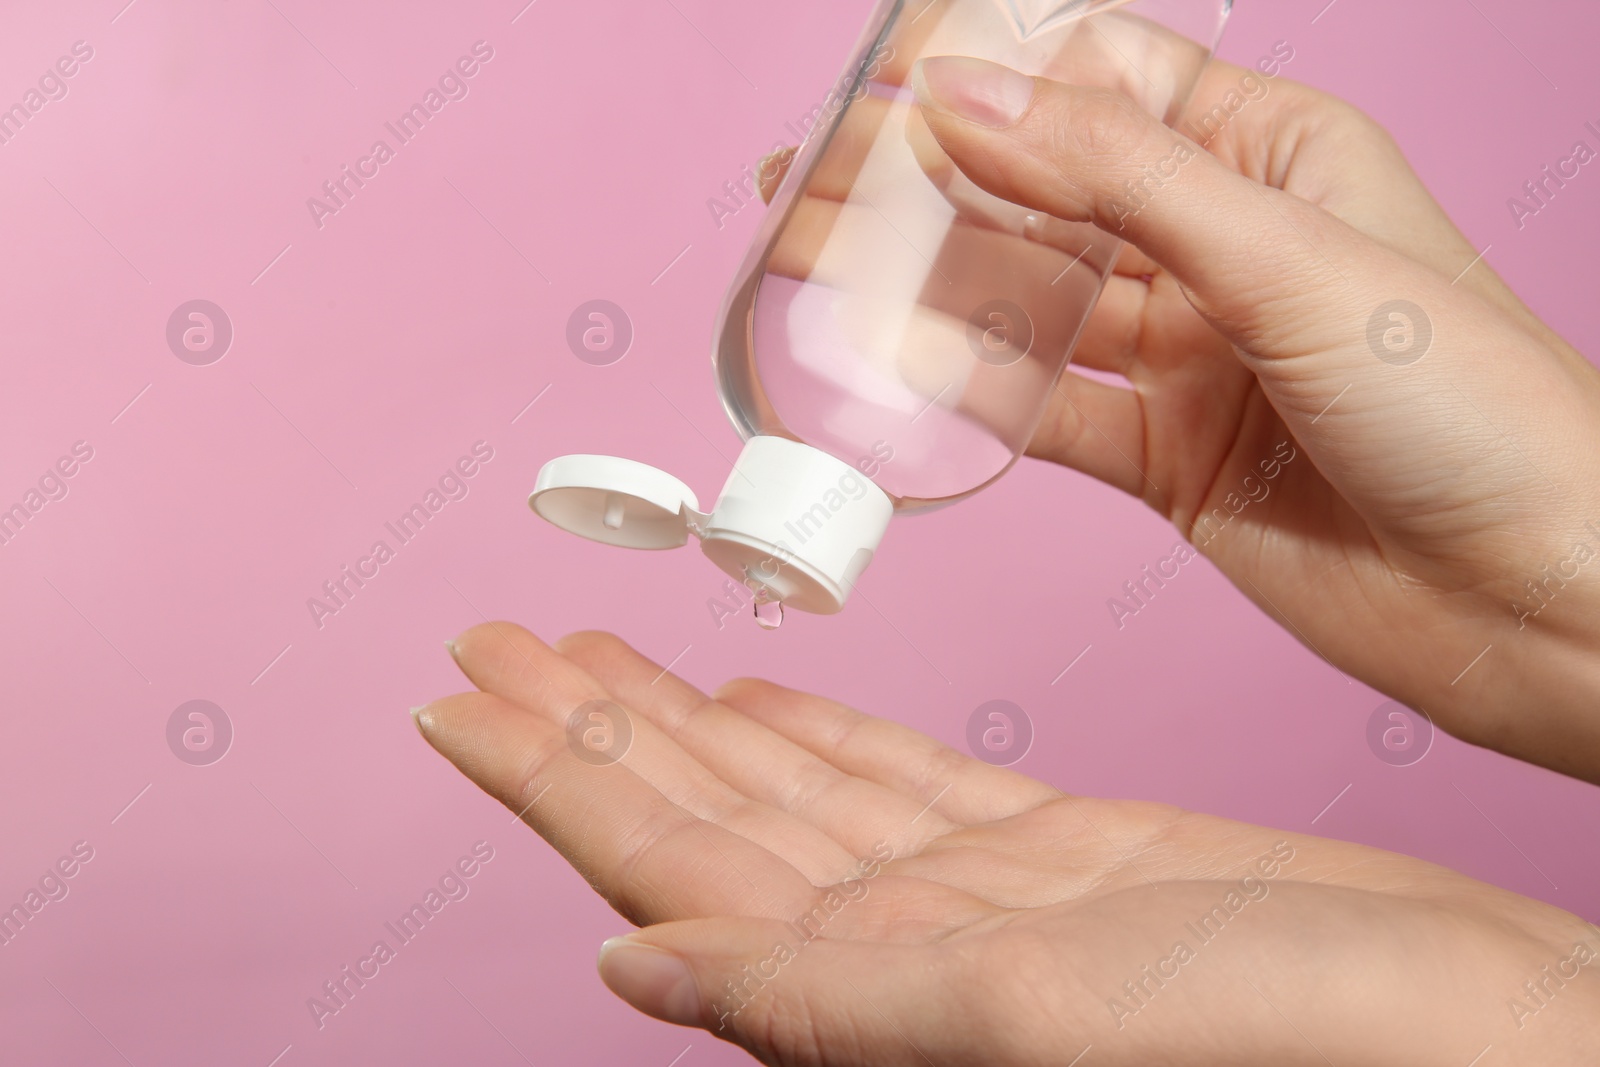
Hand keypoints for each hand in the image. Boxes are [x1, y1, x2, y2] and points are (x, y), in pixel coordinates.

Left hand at [415, 624, 1599, 1065]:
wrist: (1470, 1026)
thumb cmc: (1286, 1040)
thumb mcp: (1031, 1008)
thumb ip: (823, 995)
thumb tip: (632, 974)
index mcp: (869, 987)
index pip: (660, 863)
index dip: (549, 781)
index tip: (453, 704)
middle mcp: (897, 945)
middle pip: (700, 812)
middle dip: (590, 725)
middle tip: (494, 636)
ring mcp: (973, 893)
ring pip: (785, 784)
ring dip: (682, 714)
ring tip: (595, 650)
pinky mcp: (1054, 851)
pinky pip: (895, 779)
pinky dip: (817, 732)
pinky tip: (756, 696)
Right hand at [760, 54, 1599, 782]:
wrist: (1545, 607)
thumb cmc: (1477, 409)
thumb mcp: (1288, 261)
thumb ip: (1119, 182)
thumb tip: (968, 100)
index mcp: (1276, 158)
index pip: (1106, 82)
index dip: (995, 78)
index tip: (886, 92)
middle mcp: (1225, 249)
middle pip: (1046, 193)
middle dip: (930, 185)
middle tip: (812, 184)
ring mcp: (1193, 357)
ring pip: (1034, 304)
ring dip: (931, 289)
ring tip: (820, 270)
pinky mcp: (1170, 457)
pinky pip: (1052, 412)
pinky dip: (980, 396)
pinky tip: (900, 374)